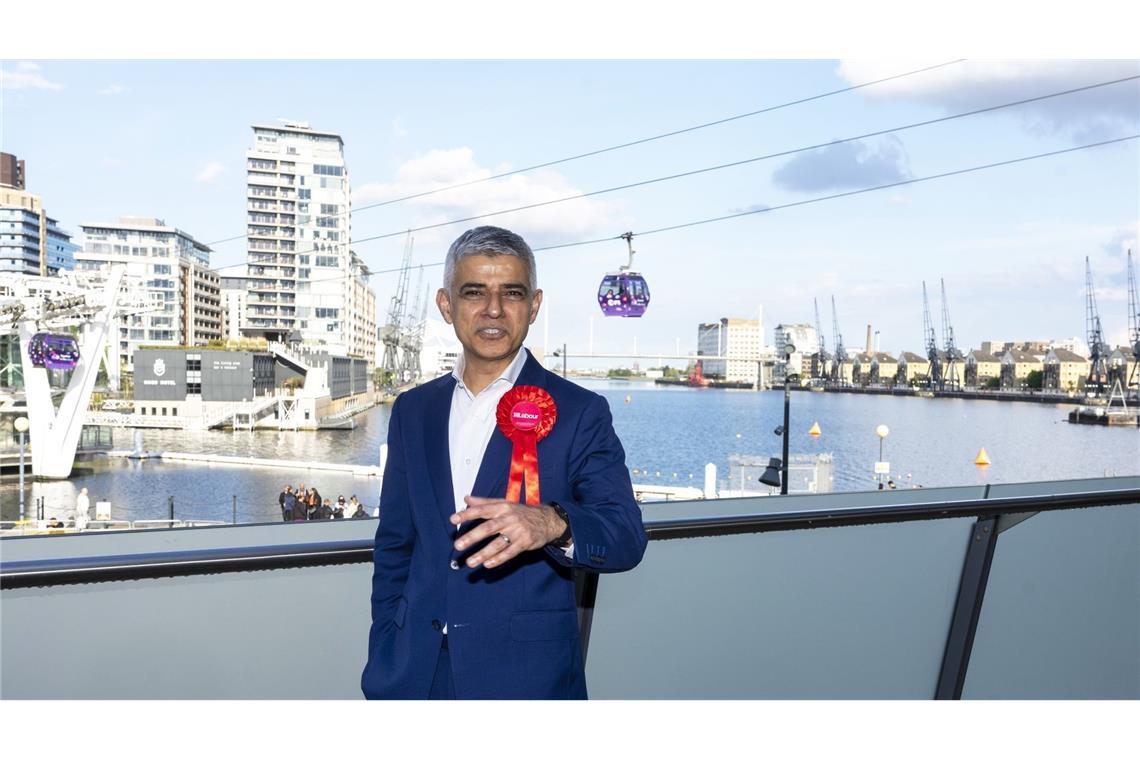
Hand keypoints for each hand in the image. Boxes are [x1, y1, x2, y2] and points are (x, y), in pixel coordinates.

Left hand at [451, 495, 565, 568]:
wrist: (547, 520)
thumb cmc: (521, 512)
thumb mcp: (504, 504)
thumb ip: (484, 502)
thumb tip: (466, 498)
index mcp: (502, 508)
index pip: (482, 510)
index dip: (467, 514)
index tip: (453, 519)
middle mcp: (509, 518)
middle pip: (488, 528)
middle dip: (472, 537)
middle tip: (458, 545)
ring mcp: (517, 531)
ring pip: (498, 544)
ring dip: (483, 553)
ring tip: (470, 562)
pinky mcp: (525, 543)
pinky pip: (510, 553)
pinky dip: (498, 559)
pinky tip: (487, 565)